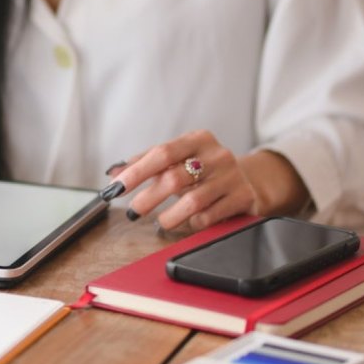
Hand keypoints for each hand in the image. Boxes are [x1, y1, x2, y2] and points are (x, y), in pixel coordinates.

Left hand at [104, 130, 308, 230]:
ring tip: (160, 222)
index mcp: (197, 139)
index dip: (137, 171)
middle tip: (133, 211)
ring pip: (193, 201)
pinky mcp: (243, 197)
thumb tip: (114, 173)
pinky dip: (193, 223)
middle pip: (175, 178)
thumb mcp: (179, 159)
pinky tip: (187, 223)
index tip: (116, 187)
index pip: (161, 153)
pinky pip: (210, 216)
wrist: (249, 180)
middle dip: (149, 198)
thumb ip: (146, 163)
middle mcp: (217, 154)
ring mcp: (232, 176)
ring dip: (170, 216)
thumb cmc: (204, 170)